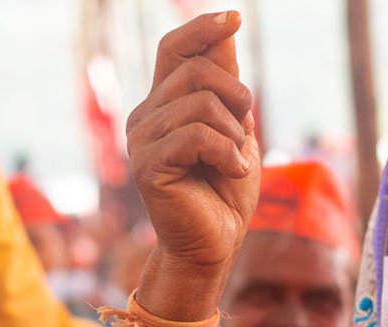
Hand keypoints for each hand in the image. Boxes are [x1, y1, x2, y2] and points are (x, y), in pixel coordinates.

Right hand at [127, 12, 259, 281]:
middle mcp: (146, 117)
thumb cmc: (226, 190)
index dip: (202, 29)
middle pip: (196, 72)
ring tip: (234, 160)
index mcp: (164, 105)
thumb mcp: (235, 128)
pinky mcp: (147, 166)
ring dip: (233, 132)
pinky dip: (226, 153)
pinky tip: (233, 172)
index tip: (235, 17)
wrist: (215, 243)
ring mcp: (142, 141)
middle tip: (245, 131)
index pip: (174, 49)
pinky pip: (195, 136)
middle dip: (236, 96)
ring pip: (200, 104)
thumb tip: (227, 28)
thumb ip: (226, 84)